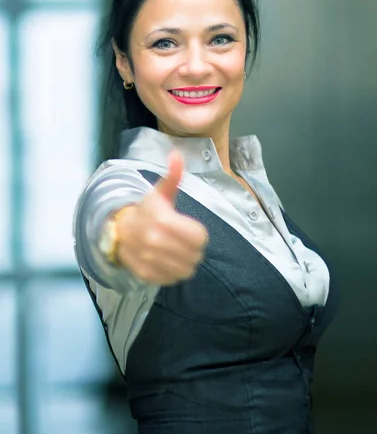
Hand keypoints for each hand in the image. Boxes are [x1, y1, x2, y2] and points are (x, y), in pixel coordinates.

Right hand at [116, 150, 208, 285]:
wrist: (120, 231)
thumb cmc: (147, 210)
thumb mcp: (161, 192)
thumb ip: (173, 175)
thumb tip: (177, 154)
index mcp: (163, 220)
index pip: (200, 238)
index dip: (199, 234)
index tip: (189, 229)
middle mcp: (155, 241)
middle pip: (196, 255)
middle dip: (194, 249)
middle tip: (184, 241)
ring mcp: (149, 260)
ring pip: (187, 270)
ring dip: (186, 262)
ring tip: (177, 251)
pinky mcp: (146, 274)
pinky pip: (173, 279)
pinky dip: (174, 272)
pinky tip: (168, 260)